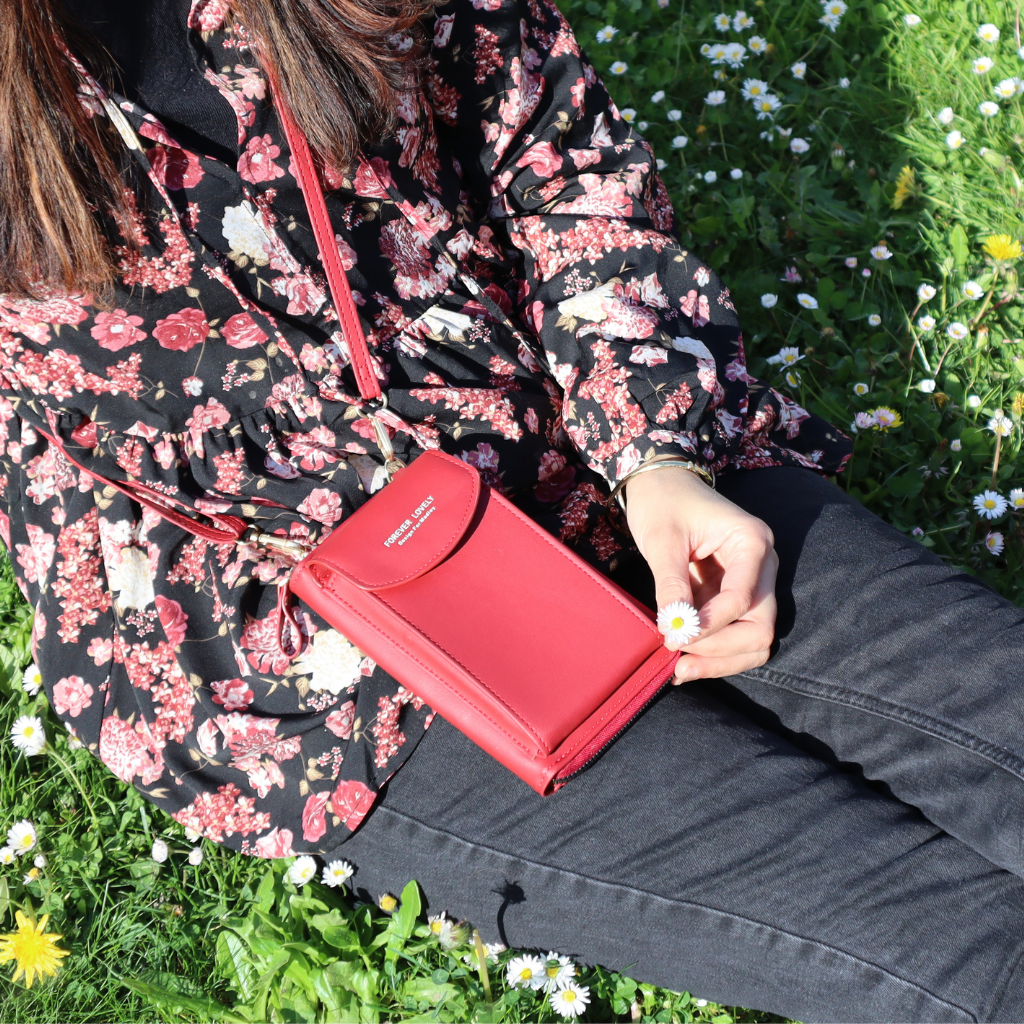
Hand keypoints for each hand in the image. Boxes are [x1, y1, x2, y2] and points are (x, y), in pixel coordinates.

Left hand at [624, 462, 777, 682]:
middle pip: (760, 626)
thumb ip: (671, 584)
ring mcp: (752, 581)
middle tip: (679, 661)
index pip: (742, 599)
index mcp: (751, 542)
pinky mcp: (733, 594)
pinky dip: (713, 652)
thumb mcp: (661, 540)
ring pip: (754, 637)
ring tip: (680, 669)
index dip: (710, 625)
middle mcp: (762, 564)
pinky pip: (734, 632)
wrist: (660, 483)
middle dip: (721, 649)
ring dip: (721, 659)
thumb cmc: (662, 502)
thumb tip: (675, 629)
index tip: (673, 636)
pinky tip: (683, 661)